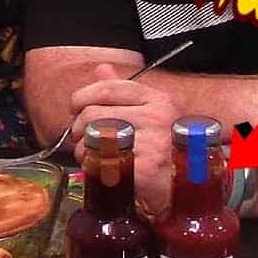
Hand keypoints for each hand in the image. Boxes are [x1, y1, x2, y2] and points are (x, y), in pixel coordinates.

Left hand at [69, 63, 178, 216]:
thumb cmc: (161, 150)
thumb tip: (102, 68)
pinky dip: (92, 165)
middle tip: (80, 140)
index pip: (108, 87)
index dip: (83, 97)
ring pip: (94, 136)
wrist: (182, 188)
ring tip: (89, 155)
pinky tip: (97, 168)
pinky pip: (102, 160)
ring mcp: (154, 141)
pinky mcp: (146, 167)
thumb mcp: (147, 114)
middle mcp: (158, 116)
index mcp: (157, 99)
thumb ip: (122, 92)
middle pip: (94, 112)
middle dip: (78, 127)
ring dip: (82, 148)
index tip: (75, 109)